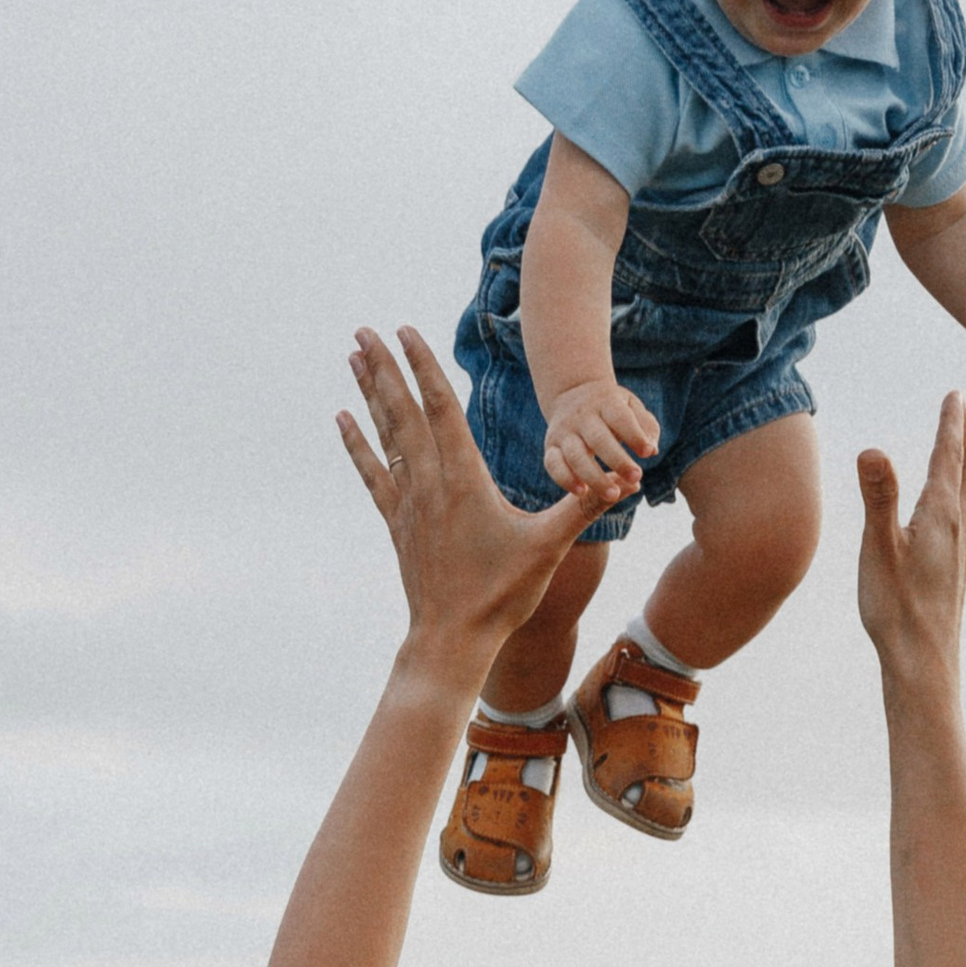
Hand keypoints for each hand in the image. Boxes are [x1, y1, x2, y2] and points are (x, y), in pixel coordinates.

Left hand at [338, 327, 598, 659]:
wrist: (453, 639)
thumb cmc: (503, 595)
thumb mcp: (548, 549)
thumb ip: (583, 507)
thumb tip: (623, 478)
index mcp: (465, 481)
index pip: (441, 410)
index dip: (423, 367)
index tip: (405, 331)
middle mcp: (430, 484)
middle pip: (403, 412)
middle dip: (384, 367)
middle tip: (364, 327)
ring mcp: (409, 503)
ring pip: (385, 435)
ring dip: (368, 393)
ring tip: (353, 355)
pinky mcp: (398, 522)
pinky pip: (373, 472)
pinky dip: (357, 443)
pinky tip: (342, 419)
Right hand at [541, 375, 659, 503]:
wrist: (571, 393)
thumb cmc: (611, 407)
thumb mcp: (631, 406)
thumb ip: (646, 426)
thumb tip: (652, 450)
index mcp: (606, 403)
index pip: (620, 419)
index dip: (634, 435)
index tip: (648, 453)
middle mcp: (582, 417)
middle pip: (598, 439)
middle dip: (617, 460)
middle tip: (636, 478)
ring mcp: (564, 432)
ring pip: (576, 455)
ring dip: (594, 477)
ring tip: (613, 495)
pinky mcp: (551, 446)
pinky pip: (553, 464)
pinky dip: (565, 479)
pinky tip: (582, 493)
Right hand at [856, 391, 965, 678]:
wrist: (924, 662)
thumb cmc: (897, 608)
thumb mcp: (879, 549)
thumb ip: (878, 498)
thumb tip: (872, 450)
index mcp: (941, 515)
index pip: (948, 455)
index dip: (951, 421)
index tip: (955, 393)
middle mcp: (959, 526)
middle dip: (965, 432)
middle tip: (962, 404)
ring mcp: (962, 547)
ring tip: (963, 442)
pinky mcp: (957, 567)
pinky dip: (962, 489)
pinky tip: (953, 504)